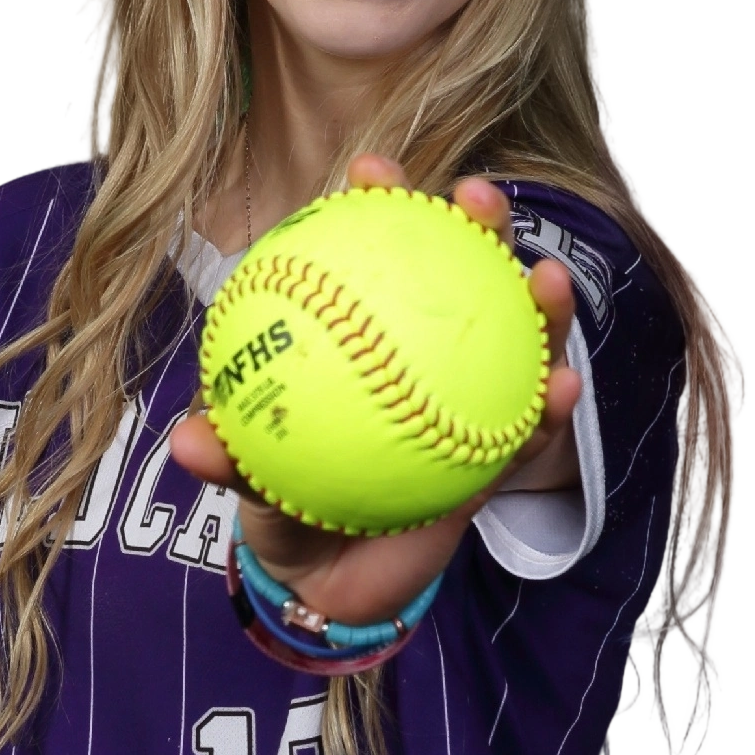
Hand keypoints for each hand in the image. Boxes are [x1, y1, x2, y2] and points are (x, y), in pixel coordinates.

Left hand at [168, 154, 581, 632]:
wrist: (330, 583)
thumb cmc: (284, 507)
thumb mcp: (250, 481)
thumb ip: (231, 458)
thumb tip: (189, 441)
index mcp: (364, 333)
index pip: (372, 250)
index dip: (377, 201)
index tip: (371, 171)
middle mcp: (425, 351)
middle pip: (463, 269)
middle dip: (478, 220)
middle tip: (475, 199)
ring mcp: (472, 396)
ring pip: (518, 336)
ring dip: (542, 303)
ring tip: (547, 281)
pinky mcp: (500, 452)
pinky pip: (533, 426)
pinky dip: (553, 406)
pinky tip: (564, 389)